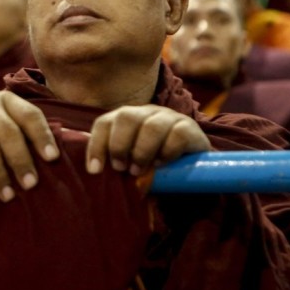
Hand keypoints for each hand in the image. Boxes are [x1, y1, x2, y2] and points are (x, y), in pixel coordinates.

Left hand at [86, 105, 210, 175]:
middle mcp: (147, 114)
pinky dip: (167, 151)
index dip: (96, 145)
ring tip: (139, 171)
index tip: (95, 170)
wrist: (194, 171)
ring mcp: (169, 117)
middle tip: (121, 169)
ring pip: (151, 125)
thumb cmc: (156, 170)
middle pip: (126, 117)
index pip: (104, 123)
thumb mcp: (132, 167)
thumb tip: (96, 176)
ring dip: (142, 151)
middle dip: (119, 145)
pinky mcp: (190, 128)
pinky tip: (162, 164)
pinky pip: (177, 134)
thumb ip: (118, 166)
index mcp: (128, 121)